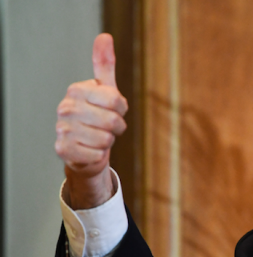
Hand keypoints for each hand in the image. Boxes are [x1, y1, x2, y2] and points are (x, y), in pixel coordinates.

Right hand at [55, 34, 128, 208]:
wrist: (85, 146)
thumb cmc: (98, 114)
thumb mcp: (105, 89)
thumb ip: (105, 64)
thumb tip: (105, 36)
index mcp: (77, 90)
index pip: (116, 101)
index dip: (122, 109)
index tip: (114, 109)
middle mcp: (65, 108)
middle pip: (112, 122)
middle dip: (116, 127)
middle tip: (107, 126)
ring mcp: (62, 129)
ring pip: (105, 140)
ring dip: (107, 142)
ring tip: (98, 137)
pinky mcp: (63, 150)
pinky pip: (97, 155)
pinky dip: (99, 155)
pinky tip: (89, 149)